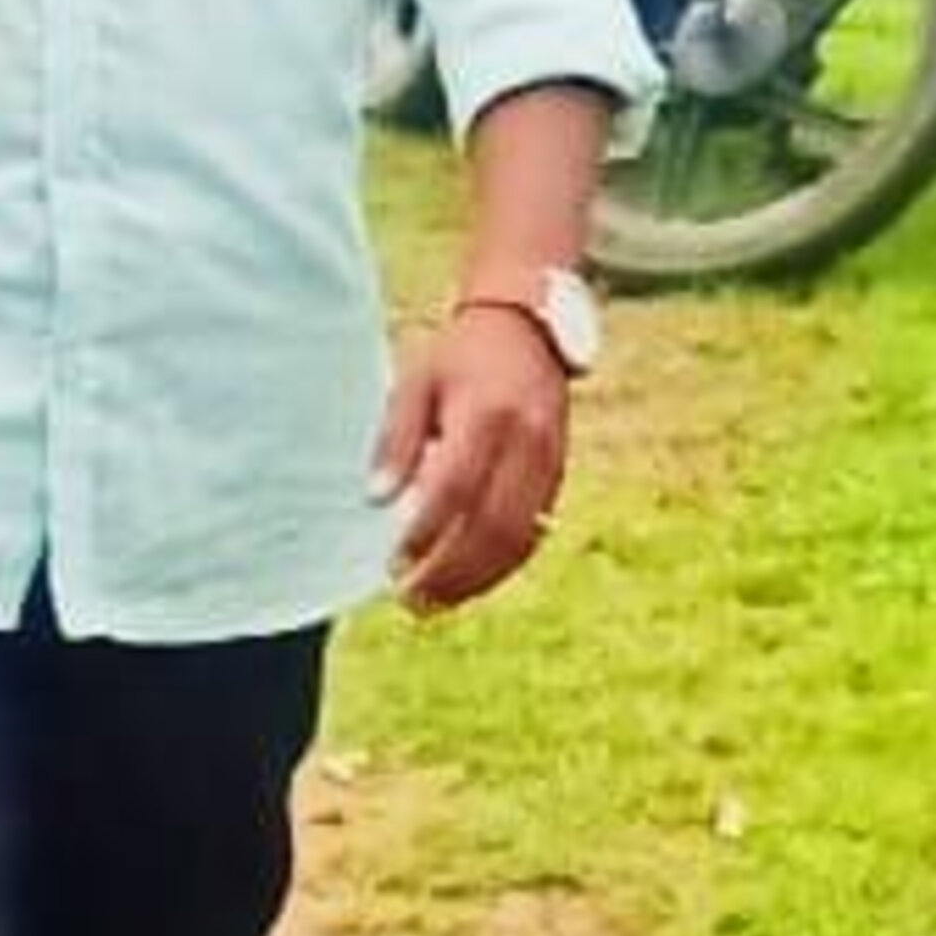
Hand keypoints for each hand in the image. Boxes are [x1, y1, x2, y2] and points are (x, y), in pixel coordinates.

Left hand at [372, 305, 569, 614]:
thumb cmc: (459, 357)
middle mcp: (526, 443)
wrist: (527, 332)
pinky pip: (535, 533)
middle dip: (451, 571)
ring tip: (435, 603)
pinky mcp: (559, 477)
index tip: (394, 562)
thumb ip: (397, 441)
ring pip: (519, 539)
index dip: (426, 531)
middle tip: (410, 599)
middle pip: (492, 525)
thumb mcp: (416, 382)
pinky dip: (502, 565)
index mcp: (486, 415)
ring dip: (477, 579)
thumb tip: (376, 499)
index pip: (456, 488)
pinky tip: (470, 581)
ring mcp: (549, 463)